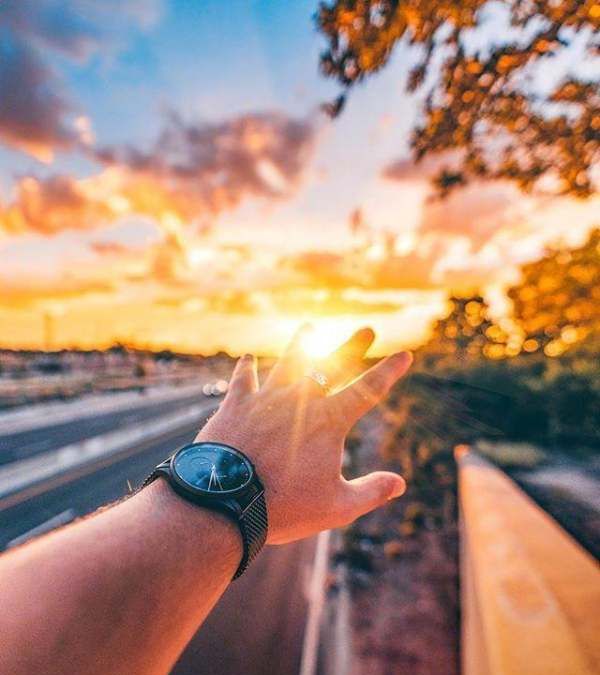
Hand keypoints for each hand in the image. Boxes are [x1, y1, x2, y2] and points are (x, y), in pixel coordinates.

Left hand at [197, 327, 411, 544]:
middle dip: (352, 347)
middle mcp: (299, 400)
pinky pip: (243, 380)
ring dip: (301, 343)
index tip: (405, 354)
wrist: (224, 502)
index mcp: (329, 421)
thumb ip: (370, 492)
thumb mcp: (336, 507)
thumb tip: (399, 484)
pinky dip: (246, 368)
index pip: (368, 390)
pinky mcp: (236, 405)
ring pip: (288, 362)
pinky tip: (247, 357)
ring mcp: (266, 399)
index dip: (388, 371)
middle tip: (367, 329)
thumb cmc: (283, 507)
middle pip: (332, 365)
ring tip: (309, 326)